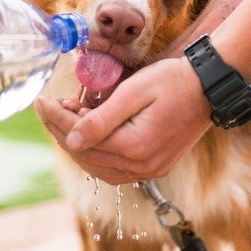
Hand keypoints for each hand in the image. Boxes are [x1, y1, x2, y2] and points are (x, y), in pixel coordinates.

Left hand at [36, 57, 211, 184]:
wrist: (209, 87)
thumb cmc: (173, 81)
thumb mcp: (134, 92)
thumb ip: (101, 119)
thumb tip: (70, 140)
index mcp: (135, 147)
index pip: (81, 139)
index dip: (56, 119)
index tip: (41, 101)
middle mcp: (142, 166)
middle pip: (86, 155)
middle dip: (62, 130)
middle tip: (50, 106)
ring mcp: (150, 170)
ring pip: (98, 166)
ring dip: (77, 144)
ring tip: (67, 117)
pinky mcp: (155, 166)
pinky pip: (115, 168)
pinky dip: (96, 153)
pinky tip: (88, 135)